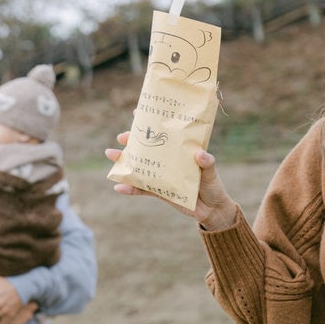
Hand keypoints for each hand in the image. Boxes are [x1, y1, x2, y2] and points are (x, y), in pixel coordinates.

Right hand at [105, 134, 237, 231]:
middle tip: (121, 137)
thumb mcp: (211, 173)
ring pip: (140, 166)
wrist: (212, 211)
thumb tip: (200, 154)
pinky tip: (118, 186)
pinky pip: (142, 189)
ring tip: (110, 155)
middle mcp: (169, 161)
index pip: (165, 133)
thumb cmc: (213, 187)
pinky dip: (130, 188)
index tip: (137, 112)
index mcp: (180, 151)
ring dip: (124, 161)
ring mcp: (162, 175)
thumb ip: (207, 164)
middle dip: (132, 141)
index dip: (151, 122)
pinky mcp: (159, 192)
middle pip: (147, 148)